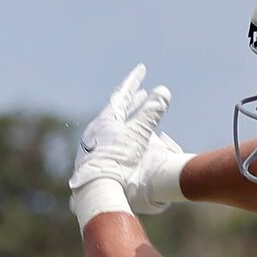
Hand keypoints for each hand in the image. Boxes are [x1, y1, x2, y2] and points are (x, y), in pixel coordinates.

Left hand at [69, 65, 174, 221]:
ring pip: (111, 129)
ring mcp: (92, 148)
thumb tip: (163, 90)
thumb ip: (151, 112)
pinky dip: (119, 140)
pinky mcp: (92, 164)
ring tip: (132, 121)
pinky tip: (121, 149)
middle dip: (131, 102)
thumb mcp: (139, 133)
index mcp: (106, 120)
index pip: (121, 95)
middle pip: (116, 112)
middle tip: (141, 93)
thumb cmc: (119, 160)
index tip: (141, 69)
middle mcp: (96, 131)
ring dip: (125, 122)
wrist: (97, 188)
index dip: (133, 81)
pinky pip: (107, 145)